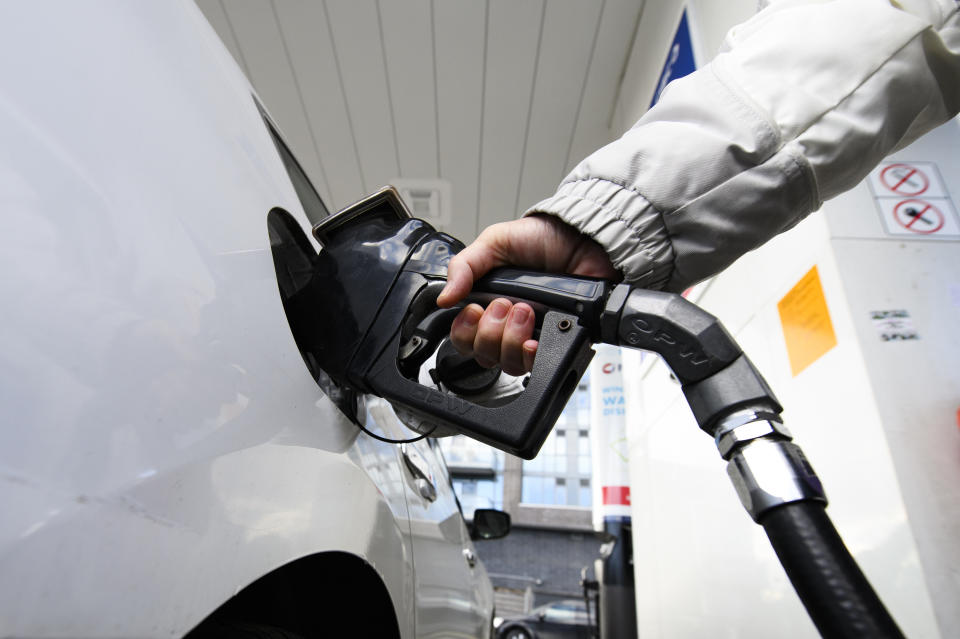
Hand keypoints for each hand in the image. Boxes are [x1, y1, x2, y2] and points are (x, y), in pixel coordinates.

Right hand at [436, 214, 618, 374]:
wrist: (583, 240)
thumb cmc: (542, 238)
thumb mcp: (494, 242)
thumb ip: (464, 266)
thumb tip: (443, 298)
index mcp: (488, 304)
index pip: (464, 337)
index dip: (464, 331)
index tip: (473, 310)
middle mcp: (508, 325)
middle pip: (484, 355)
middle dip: (490, 331)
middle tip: (505, 304)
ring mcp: (533, 336)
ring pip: (508, 364)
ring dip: (511, 339)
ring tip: (526, 311)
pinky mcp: (557, 340)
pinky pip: (537, 365)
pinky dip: (531, 355)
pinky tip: (533, 340)